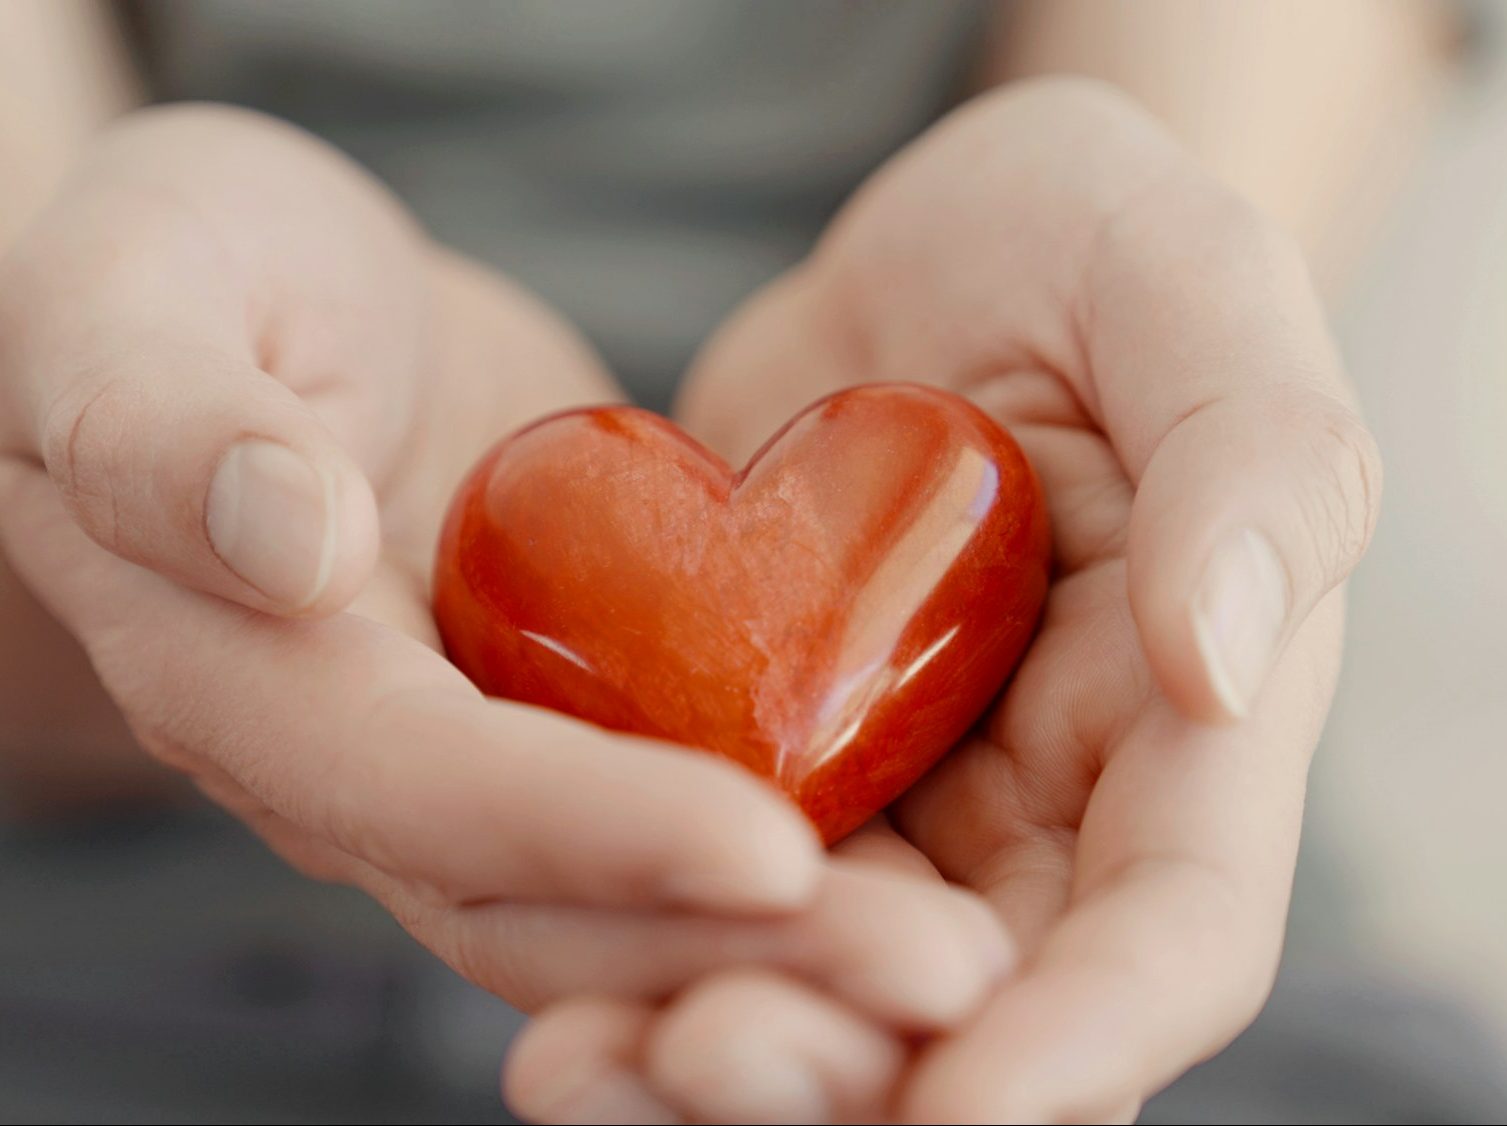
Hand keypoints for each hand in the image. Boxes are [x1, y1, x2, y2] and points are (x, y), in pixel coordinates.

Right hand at [0, 106, 1014, 1033]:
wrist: (260, 309)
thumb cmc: (176, 277)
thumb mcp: (133, 304)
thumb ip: (172, 426)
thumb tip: (286, 541)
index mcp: (253, 679)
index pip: (423, 790)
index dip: (590, 831)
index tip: (771, 854)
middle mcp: (365, 766)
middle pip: (547, 902)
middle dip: (739, 949)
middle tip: (943, 974)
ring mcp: (471, 752)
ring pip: (626, 898)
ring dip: (793, 944)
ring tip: (961, 962)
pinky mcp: (562, 712)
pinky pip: (672, 811)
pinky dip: (788, 867)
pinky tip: (926, 877)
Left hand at [506, 79, 1380, 1123]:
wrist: (924, 248)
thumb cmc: (1077, 239)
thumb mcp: (1181, 280)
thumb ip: (1252, 451)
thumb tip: (1224, 659)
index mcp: (1189, 715)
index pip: (1171, 932)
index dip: (1082, 1041)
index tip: (963, 1111)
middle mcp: (1053, 797)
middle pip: (980, 1012)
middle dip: (856, 1074)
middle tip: (701, 1058)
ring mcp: (908, 793)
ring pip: (836, 992)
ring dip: (719, 1052)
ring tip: (581, 1066)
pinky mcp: (776, 760)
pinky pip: (714, 896)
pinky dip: (639, 956)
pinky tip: (546, 992)